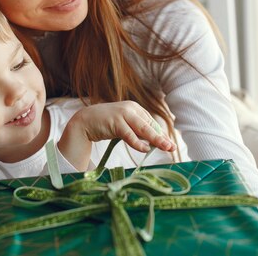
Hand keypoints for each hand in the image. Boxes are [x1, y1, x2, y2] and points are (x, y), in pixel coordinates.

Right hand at [58, 101, 175, 170]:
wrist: (85, 121)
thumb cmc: (106, 124)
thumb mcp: (124, 125)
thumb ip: (136, 130)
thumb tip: (153, 142)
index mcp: (134, 107)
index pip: (151, 122)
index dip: (159, 134)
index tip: (167, 144)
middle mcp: (130, 108)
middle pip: (149, 125)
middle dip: (161, 137)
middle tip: (172, 147)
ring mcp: (122, 114)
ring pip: (143, 129)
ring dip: (155, 140)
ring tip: (165, 148)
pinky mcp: (115, 122)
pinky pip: (129, 134)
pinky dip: (138, 142)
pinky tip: (145, 149)